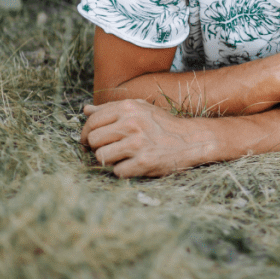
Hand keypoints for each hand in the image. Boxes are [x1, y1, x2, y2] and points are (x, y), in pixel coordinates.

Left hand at [81, 100, 216, 177]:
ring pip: (101, 157)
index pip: (92, 121)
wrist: (193, 140)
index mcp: (129, 108)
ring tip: (124, 156)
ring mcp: (138, 143)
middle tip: (111, 149)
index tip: (90, 141)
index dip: (86, 133)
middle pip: (93, 140)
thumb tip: (85, 109)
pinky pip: (117, 171)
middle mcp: (132, 123)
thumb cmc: (163, 125)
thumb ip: (112, 109)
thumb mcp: (141, 109)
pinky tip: (135, 164)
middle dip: (98, 147)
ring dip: (110, 160)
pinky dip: (124, 171)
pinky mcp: (144, 162)